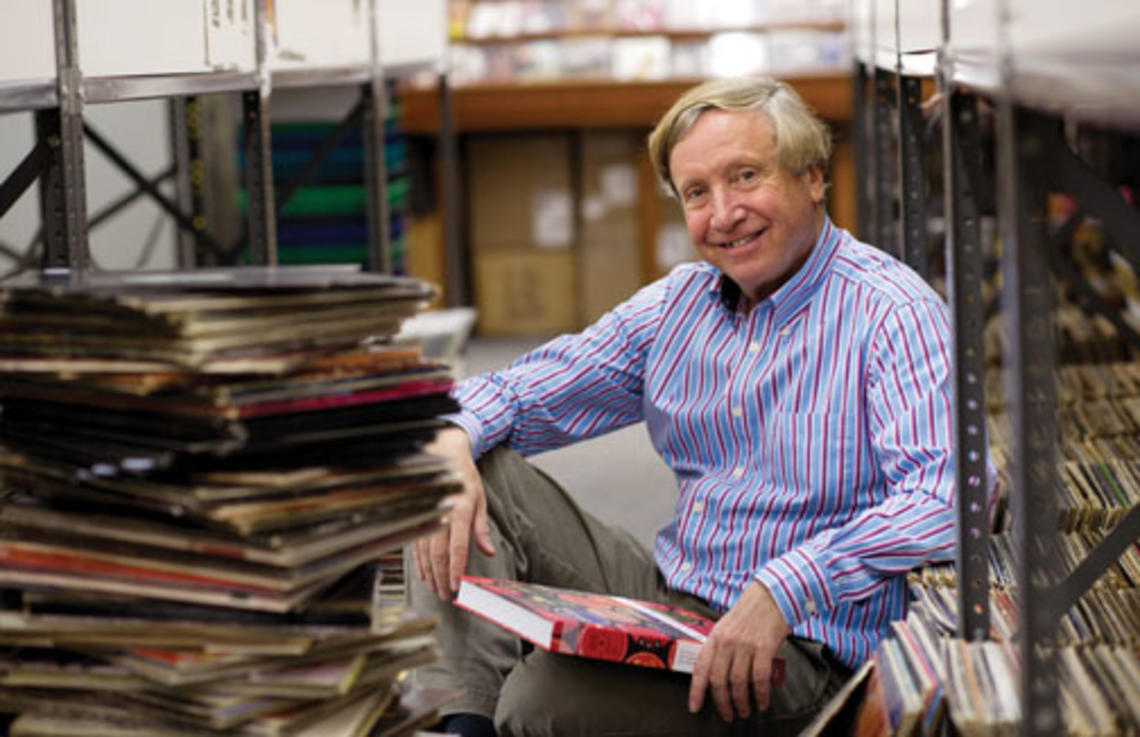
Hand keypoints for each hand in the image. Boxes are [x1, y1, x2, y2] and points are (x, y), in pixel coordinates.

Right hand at [413, 426, 494, 598]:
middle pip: (439, 555)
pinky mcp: (417, 518)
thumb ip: (481, 528)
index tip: (458, 586)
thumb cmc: (463, 478)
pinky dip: (420, 563)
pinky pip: (417, 546)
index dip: (456, 569)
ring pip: (425, 553)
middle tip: (447, 595)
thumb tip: (488, 552)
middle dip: (443, 578)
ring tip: (437, 589)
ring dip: (431, 574)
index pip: (457, 547)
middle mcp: (440, 515)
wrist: (441, 456)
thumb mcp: (479, 499)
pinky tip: (425, 574)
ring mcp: (426, 517)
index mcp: (458, 511)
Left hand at [688, 581, 787, 721]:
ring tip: (745, 710)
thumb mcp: (726, 626)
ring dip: (741, 702)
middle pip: (719, 680)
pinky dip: (761, 694)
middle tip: (727, 714)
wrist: (772, 595)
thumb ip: (719, 647)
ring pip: (738, 682)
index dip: (696, 691)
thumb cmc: (750, 611)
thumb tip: (716, 672)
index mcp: (714, 637)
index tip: (695, 706)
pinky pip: (760, 678)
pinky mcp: (764, 647)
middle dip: (722, 703)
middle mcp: (727, 642)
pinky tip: (762, 701)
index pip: (700, 668)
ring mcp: (745, 645)